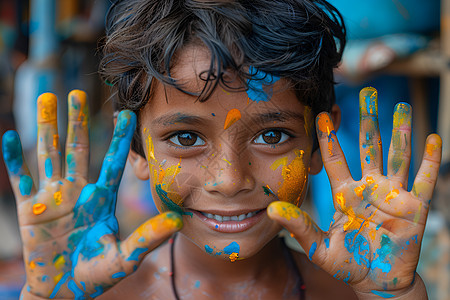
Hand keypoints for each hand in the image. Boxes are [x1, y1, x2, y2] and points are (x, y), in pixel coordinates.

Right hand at [2, 91, 181, 298]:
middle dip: (77, 122)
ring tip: (47, 98)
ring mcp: (52, 197)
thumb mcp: (125, 257)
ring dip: (47, 127)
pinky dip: (14, 159)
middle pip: (78, 149)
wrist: (64, 291)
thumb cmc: (97, 276)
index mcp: (102, 198)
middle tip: (77, 94)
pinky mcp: (30, 209)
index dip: (119, 139)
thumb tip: (178, 221)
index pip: (111, 162)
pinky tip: (10, 136)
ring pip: (49, 154)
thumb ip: (148, 239)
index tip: (127, 114)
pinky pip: (21, 179)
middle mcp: (78, 191)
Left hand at [268, 87, 440, 297]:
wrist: (376, 282)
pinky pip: (424, 180)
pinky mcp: (415, 208)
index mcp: (345, 194)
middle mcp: (369, 188)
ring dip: (400, 131)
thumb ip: (298, 225)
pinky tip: (431, 138)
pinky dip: (429, 160)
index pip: (335, 158)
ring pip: (397, 156)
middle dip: (368, 120)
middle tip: (367, 92)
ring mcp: (393, 195)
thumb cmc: (347, 264)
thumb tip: (270, 209)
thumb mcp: (318, 246)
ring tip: (401, 106)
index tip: (322, 114)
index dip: (329, 137)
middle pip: (368, 147)